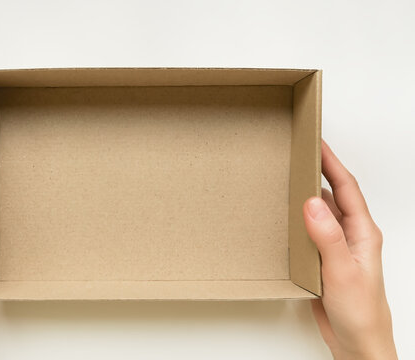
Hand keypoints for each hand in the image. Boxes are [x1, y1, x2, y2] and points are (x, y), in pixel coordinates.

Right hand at [303, 141, 396, 359]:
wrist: (358, 343)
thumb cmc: (362, 312)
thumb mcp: (344, 272)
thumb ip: (328, 237)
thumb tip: (311, 203)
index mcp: (362, 232)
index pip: (346, 188)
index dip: (331, 162)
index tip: (316, 142)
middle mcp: (350, 235)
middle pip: (334, 194)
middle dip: (318, 171)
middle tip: (298, 153)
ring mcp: (336, 248)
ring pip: (320, 212)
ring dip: (306, 195)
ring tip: (288, 179)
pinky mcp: (323, 260)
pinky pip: (309, 232)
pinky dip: (297, 220)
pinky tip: (285, 219)